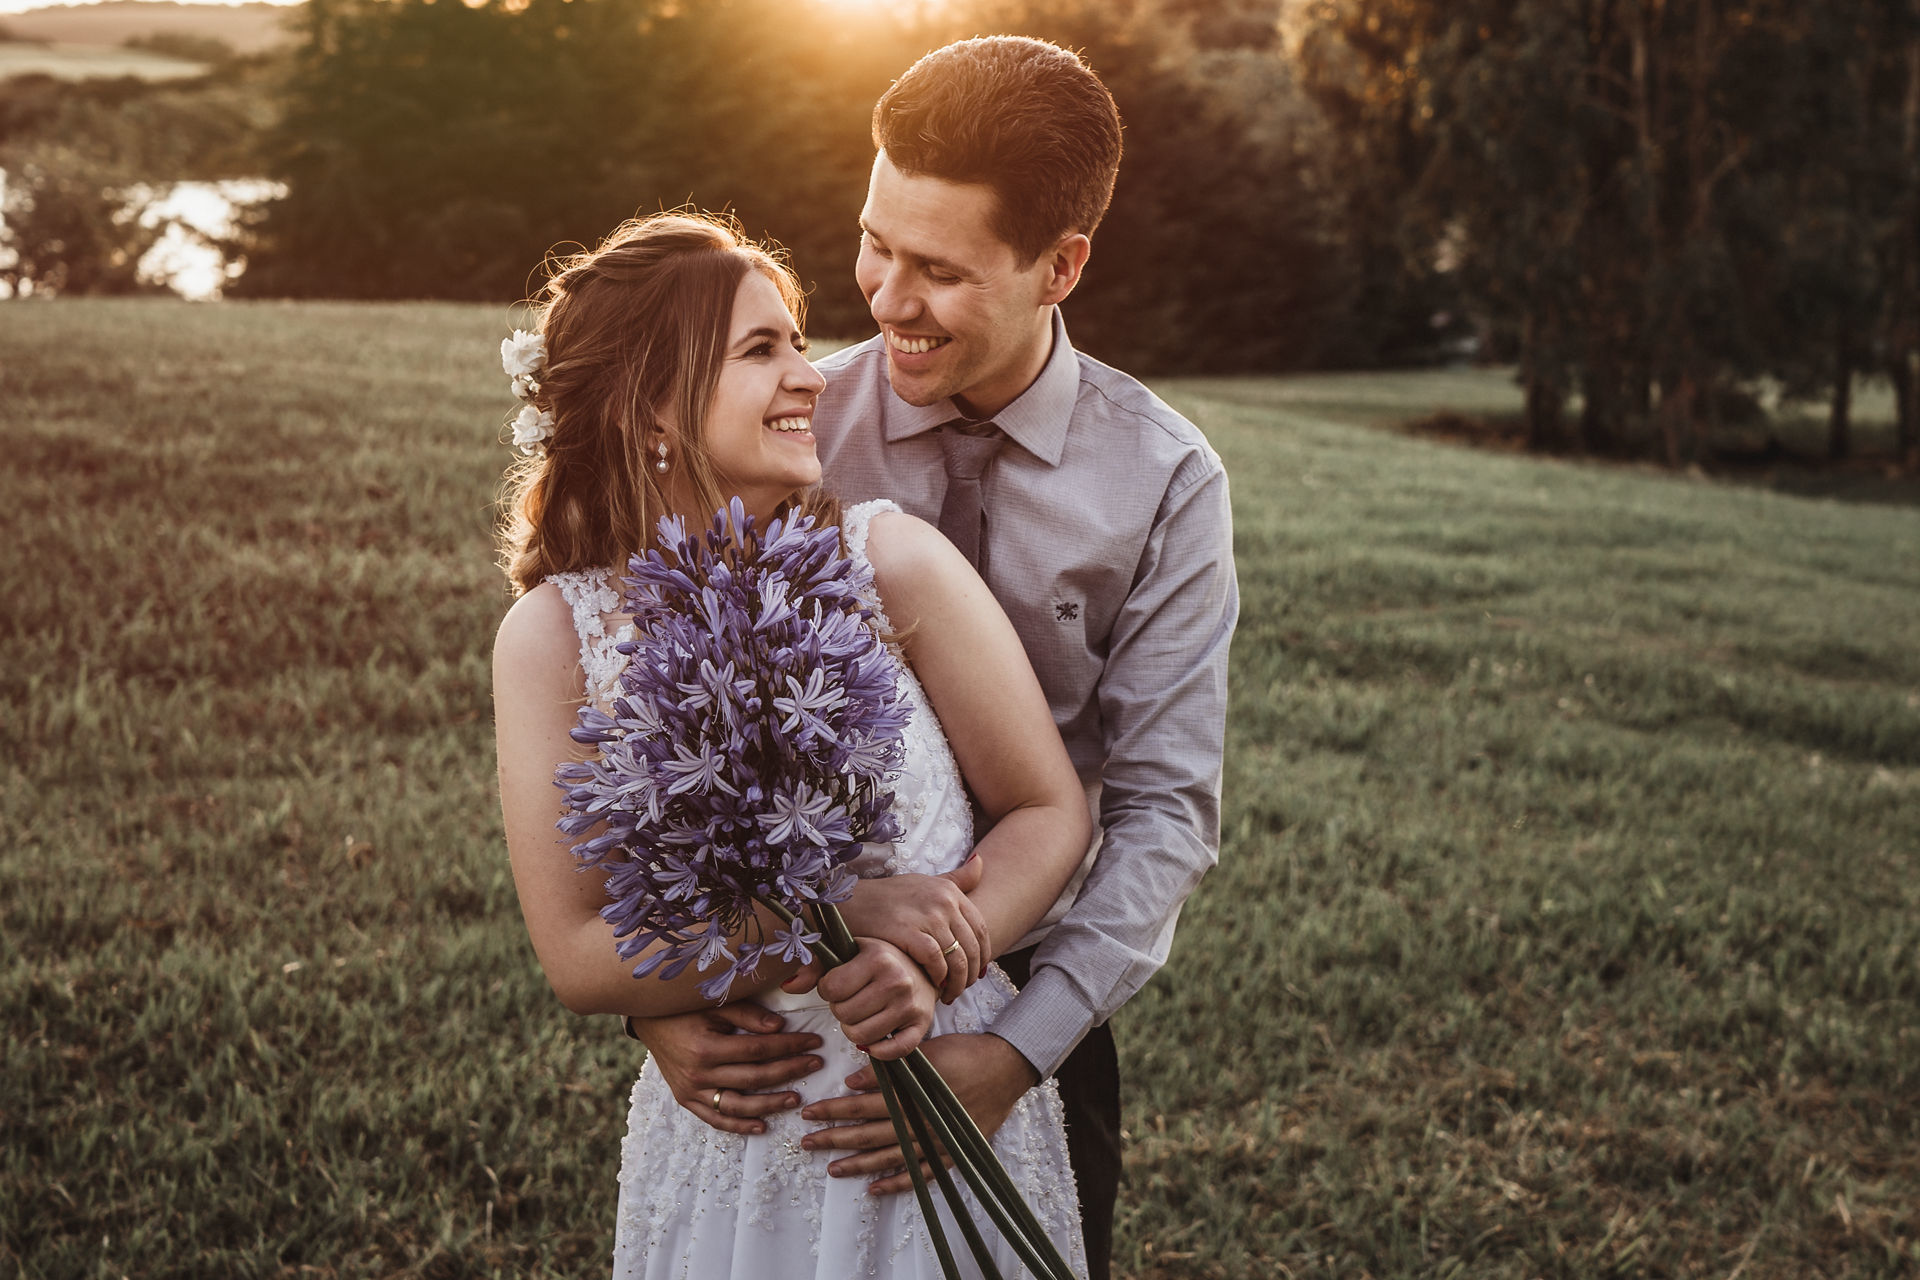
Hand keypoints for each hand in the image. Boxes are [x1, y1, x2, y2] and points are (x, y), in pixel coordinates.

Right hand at [625, 1004, 824, 1136]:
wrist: (646, 1020)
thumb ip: (746, 1014)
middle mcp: (698, 1074)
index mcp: (706, 1047)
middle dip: (789, 1071)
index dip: (789, 1046)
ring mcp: (691, 1091)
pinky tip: (762, 1126)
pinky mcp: (685, 1100)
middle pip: (754, 1078)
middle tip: (815, 1064)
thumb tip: (779, 1027)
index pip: (759, 1049)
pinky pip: (715, 1119)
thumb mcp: (712, 1003)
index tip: (814, 1042)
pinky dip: (738, 1125)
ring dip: (770, 1104)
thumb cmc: (683, 1007)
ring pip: (738, 1105)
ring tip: (796, 1099)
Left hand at [799, 1032, 1041, 1193]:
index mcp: (909, 1094)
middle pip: (867, 1134)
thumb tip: (852, 1081)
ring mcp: (934, 1141)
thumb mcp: (923, 1053)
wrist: (1005, 1068)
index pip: (860, 1106)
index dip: (832, 1110)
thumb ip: (887, 1071)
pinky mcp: (950, 1154)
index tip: (809, 1113)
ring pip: (888, 1157)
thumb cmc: (964, 1053)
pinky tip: (874, 1190)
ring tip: (832, 1169)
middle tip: (807, 1143)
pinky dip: (896, 1183)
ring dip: (857, 1164)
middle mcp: (917, 1122)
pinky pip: (919, 1175)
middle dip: (834, 1138)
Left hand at [815, 938, 937, 1059]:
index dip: (827, 990)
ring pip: (862, 1036)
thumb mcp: (851, 950)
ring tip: (862, 1015)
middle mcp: (896, 980)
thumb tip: (788, 986)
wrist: (925, 968)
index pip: (831, 988)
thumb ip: (817, 966)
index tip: (837, 984)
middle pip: (844, 1014)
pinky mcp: (921, 1026)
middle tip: (851, 999)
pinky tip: (874, 1039)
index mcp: (878, 957)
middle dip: (840, 1010)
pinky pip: (893, 1051)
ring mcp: (910, 1005)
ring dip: (854, 1030)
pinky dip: (878, 1051)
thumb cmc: (881, 958)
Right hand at [837, 858, 989, 1003]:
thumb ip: (955, 878)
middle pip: (972, 946)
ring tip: (949, 994)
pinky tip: (933, 985)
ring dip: (957, 982)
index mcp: (949, 890)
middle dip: (972, 973)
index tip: (977, 972)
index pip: (981, 928)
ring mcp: (927, 915)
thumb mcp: (924, 882)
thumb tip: (981, 862)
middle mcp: (943, 900)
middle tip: (964, 988)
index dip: (983, 955)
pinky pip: (936, 961)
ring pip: (957, 957)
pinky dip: (938, 977)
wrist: (850, 902)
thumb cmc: (888, 896)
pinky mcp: (908, 931)